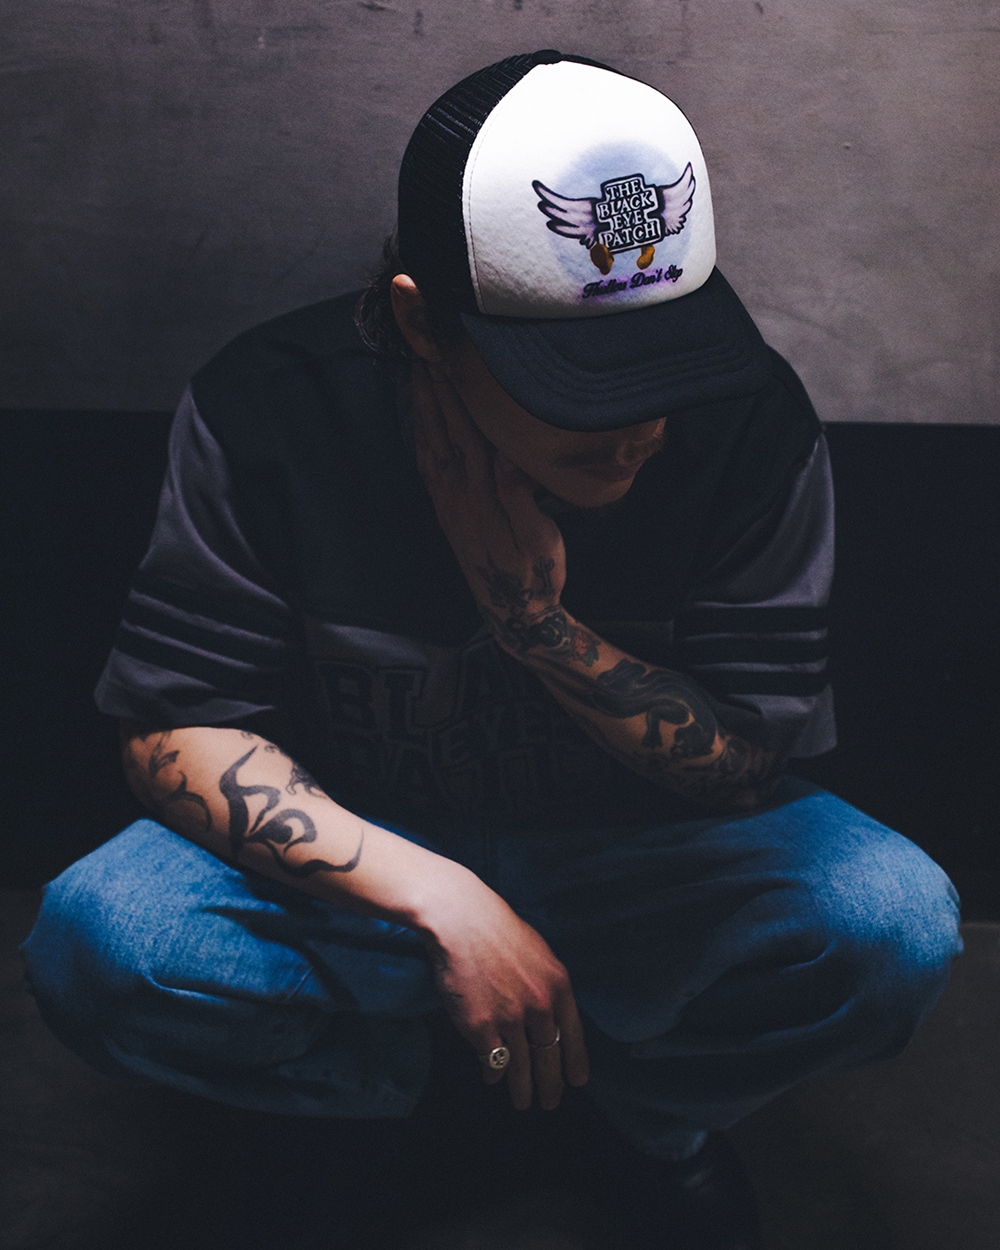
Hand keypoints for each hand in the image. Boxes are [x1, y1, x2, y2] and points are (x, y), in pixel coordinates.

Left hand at [411, 362, 567, 653]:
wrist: (515, 613)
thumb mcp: (539, 539)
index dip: (456, 400)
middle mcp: (459, 498)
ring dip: (423, 413)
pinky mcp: (448, 516)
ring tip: (416, 380)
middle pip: (442, 436)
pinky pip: (429, 470)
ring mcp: (450, 507)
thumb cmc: (536, 574)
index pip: (466, 437)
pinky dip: (422, 441)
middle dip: (433, 395)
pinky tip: (421, 427)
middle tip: (423, 356)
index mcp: (483, 498)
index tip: (447, 365)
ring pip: (430, 449)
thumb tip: (509, 457)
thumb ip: (520, 499)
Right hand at [421, 877, 589, 1109]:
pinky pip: (492, 1061)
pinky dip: (493, 1074)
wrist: (462, 922)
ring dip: (523, 1090)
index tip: (577, 1082)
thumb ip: (548, 987)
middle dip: (551, 1086)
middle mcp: (539, 1008)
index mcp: (559, 987)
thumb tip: (551, 1016)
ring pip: (522, 1067)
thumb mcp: (540, 954)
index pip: (573, 1036)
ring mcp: (510, 1020)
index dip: (575, 1063)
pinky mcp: (480, 1028)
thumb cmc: (498, 932)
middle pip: (549, 1058)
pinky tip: (492, 1079)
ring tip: (523, 1103)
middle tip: (550, 1103)